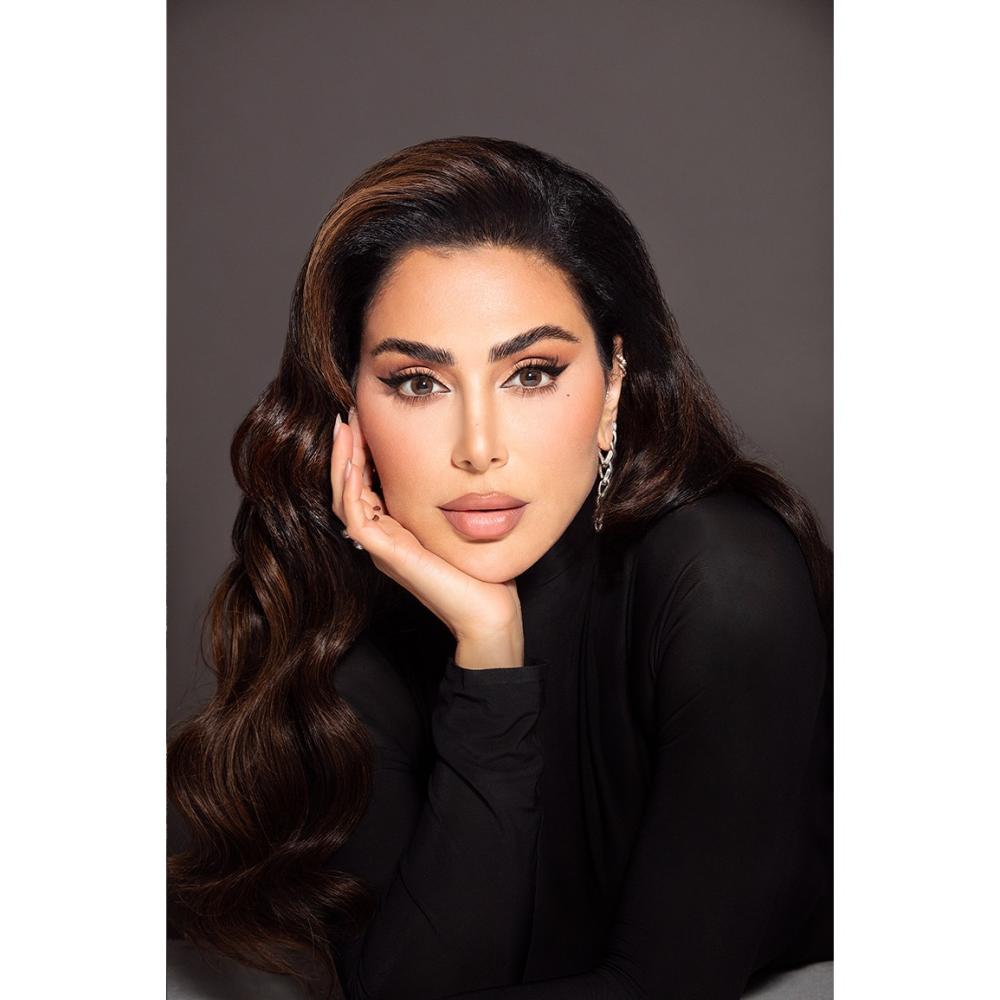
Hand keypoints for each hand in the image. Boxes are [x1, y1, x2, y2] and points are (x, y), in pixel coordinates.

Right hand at [330, 408, 523, 664]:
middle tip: (346, 415)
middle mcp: (382, 539)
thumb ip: (443, 498)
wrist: (488, 609)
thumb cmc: (479, 569)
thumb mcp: (457, 522)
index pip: (363, 487)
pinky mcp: (387, 556)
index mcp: (394, 532)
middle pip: (347, 489)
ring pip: (344, 500)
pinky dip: (351, 489)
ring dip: (342, 462)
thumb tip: (449, 463)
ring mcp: (382, 549)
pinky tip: (354, 463)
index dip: (358, 454)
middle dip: (345, 450)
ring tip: (345, 428)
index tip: (363, 420)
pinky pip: (357, 519)